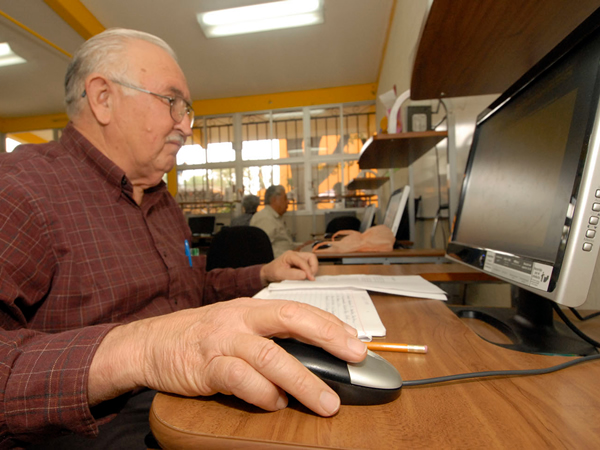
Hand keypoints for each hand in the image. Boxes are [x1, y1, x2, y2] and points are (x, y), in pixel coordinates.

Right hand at [89, 298, 366, 416]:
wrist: (153, 342)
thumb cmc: (202, 336)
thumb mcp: (237, 325)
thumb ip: (269, 336)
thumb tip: (314, 355)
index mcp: (252, 307)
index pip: (298, 308)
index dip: (329, 324)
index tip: (355, 340)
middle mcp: (241, 319)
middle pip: (290, 319)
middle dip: (327, 336)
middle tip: (355, 356)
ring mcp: (224, 341)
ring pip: (269, 356)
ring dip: (302, 381)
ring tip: (326, 402)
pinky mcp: (206, 366)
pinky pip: (240, 379)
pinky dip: (262, 394)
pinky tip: (275, 404)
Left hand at [260, 250, 317, 284]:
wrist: (267, 273)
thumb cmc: (272, 272)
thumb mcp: (280, 274)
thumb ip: (292, 274)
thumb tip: (305, 275)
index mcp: (290, 255)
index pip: (303, 261)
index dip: (308, 270)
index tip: (311, 279)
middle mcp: (296, 255)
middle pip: (311, 257)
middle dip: (313, 267)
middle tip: (311, 277)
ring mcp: (298, 259)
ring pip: (311, 261)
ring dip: (312, 269)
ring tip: (308, 278)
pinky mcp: (299, 264)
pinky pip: (308, 266)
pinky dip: (309, 271)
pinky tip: (305, 277)